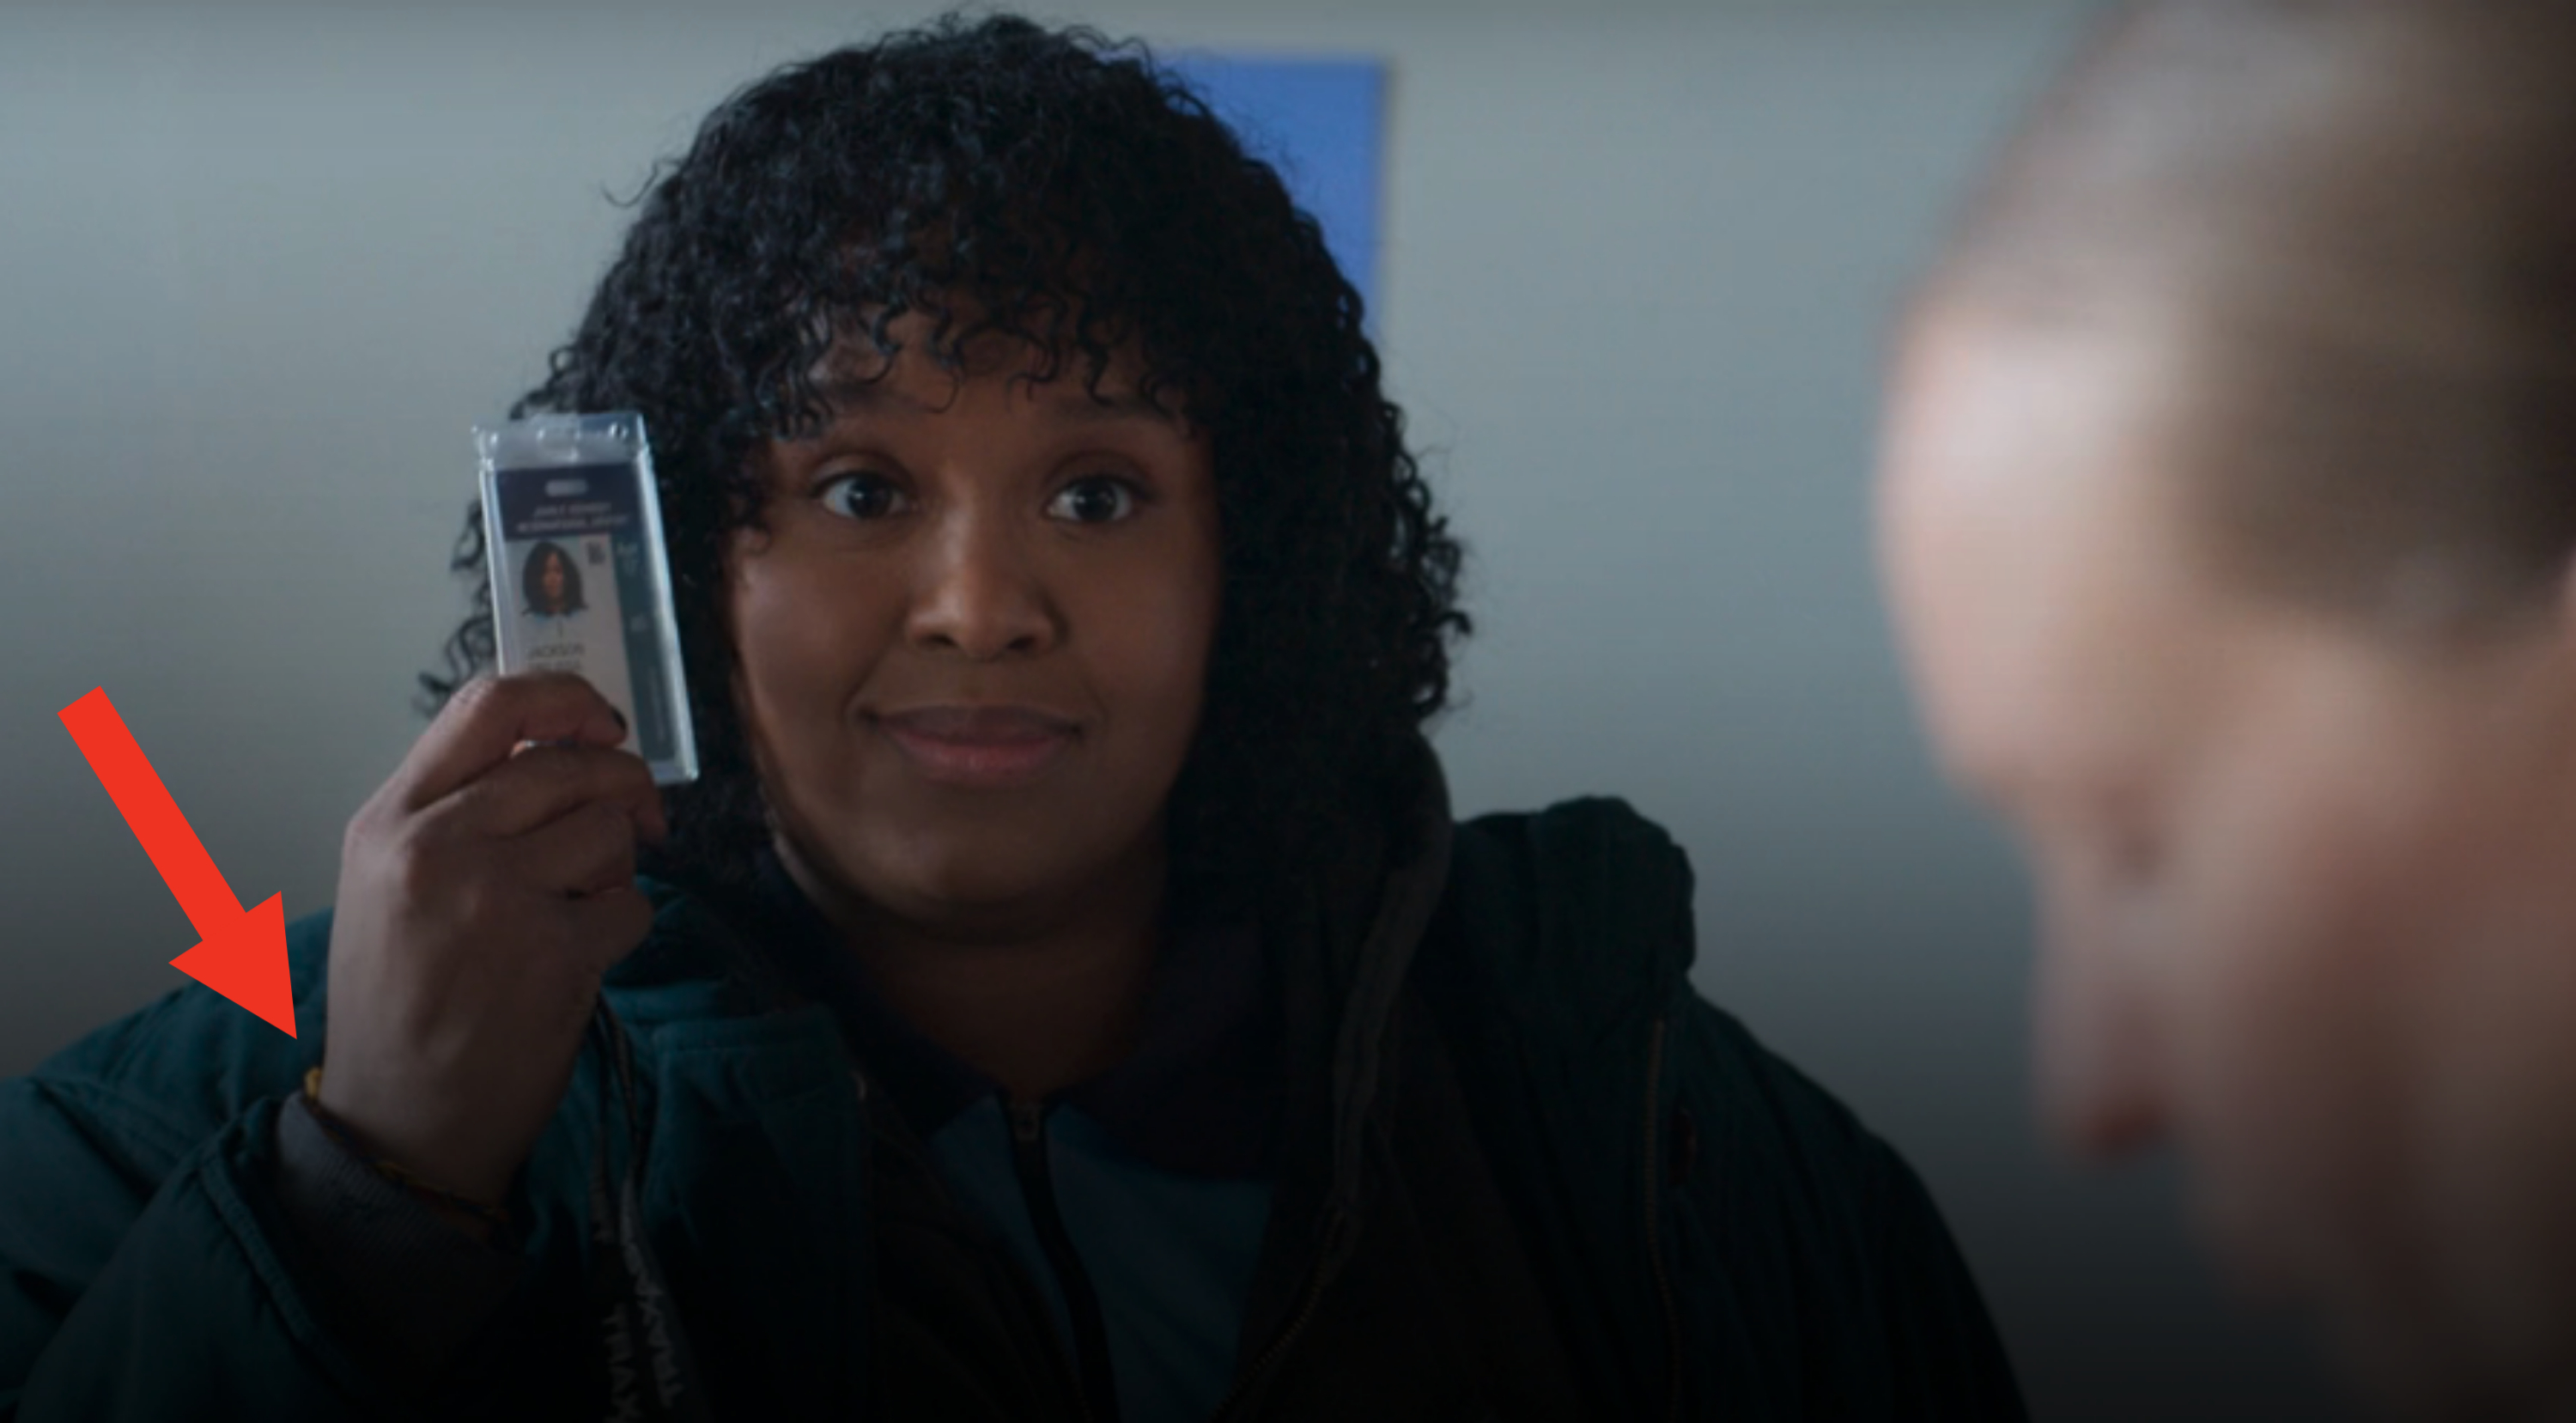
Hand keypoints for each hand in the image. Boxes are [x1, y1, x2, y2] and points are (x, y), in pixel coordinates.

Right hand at [317, 671, 668, 1209]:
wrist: (400, 1123)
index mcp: (389, 821)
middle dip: (622, 789)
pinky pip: (633, 906)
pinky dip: (622, 929)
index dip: (567, 700)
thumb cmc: (400, 1003)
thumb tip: (567, 748)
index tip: (602, 725)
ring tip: (572, 912)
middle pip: (572, 765)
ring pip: (611, 831)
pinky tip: (578, 959)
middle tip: (633, 822)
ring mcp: (497, 898)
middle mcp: (437, 847)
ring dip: (615, 870)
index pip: (489, 704)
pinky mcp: (555, 952)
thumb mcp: (389, 885)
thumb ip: (460, 811)